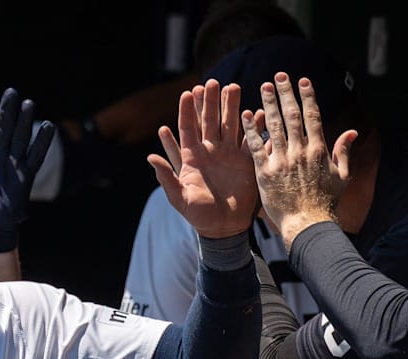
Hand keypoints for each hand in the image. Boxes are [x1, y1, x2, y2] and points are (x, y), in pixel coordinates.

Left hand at [0, 87, 56, 253]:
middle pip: (3, 129)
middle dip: (7, 112)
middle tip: (11, 92)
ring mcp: (12, 163)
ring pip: (19, 138)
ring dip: (24, 122)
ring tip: (28, 103)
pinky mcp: (25, 175)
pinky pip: (35, 156)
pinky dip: (42, 143)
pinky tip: (48, 127)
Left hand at [148, 79, 257, 238]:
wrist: (221, 227)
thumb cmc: (197, 214)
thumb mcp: (178, 197)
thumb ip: (166, 177)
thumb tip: (149, 158)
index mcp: (191, 157)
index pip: (187, 128)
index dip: (187, 110)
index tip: (188, 92)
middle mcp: (210, 151)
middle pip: (209, 120)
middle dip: (210, 101)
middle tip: (212, 82)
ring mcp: (228, 154)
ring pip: (230, 124)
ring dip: (232, 106)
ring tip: (233, 87)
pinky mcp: (246, 161)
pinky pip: (251, 139)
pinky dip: (254, 126)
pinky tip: (257, 111)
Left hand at [242, 73, 356, 247]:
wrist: (307, 225)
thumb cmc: (326, 203)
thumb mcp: (342, 177)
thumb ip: (343, 152)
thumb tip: (352, 132)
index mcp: (320, 150)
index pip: (313, 116)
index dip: (307, 96)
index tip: (303, 81)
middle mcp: (301, 151)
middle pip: (292, 115)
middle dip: (286, 93)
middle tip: (279, 76)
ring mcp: (282, 161)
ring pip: (274, 126)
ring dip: (268, 104)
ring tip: (263, 87)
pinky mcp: (265, 172)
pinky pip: (256, 146)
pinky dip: (251, 129)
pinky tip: (244, 114)